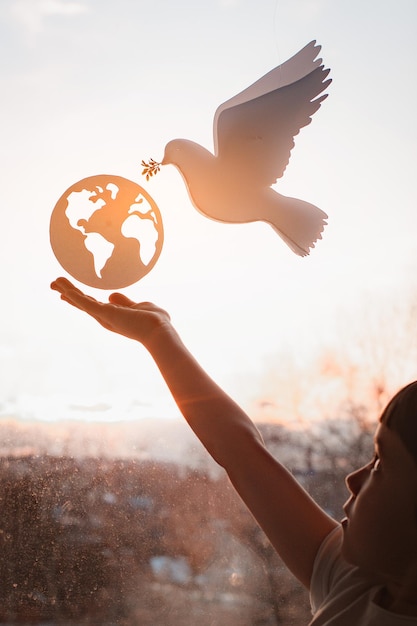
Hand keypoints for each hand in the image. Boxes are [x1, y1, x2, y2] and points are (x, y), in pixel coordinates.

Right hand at [50, 277, 171, 345]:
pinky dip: (75, 296)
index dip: (80, 298)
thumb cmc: (155, 322)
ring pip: (82, 302)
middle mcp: (106, 318)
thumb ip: (124, 302)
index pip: (93, 305)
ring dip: (68, 290)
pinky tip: (64, 290)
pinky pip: (86, 303)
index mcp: (114, 316)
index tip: (67, 292)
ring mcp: (105, 317)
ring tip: (53, 282)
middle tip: (53, 284)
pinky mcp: (106, 314)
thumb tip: (112, 295)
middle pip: (83, 303)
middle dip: (68, 293)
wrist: (160, 332)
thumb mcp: (138, 307)